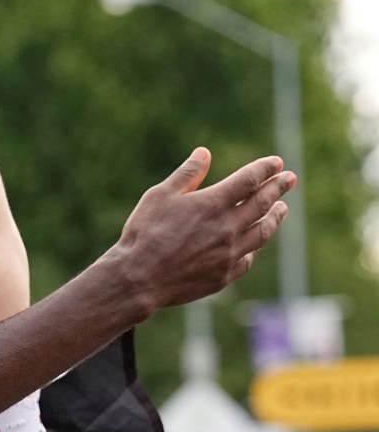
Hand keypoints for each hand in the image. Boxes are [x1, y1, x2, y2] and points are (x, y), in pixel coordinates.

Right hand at [108, 147, 293, 311]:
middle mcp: (228, 228)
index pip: (248, 180)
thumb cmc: (145, 232)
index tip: (277, 163)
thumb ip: (187, 174)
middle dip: (278, 188)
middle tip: (290, 178)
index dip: (264, 169)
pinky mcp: (224, 276)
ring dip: (275, 218)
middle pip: (262, 204)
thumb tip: (204, 153)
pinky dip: (254, 247)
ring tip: (282, 208)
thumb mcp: (160, 195)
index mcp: (212, 204)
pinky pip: (248, 259)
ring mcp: (229, 254)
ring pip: (262, 232)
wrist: (139, 278)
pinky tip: (255, 242)